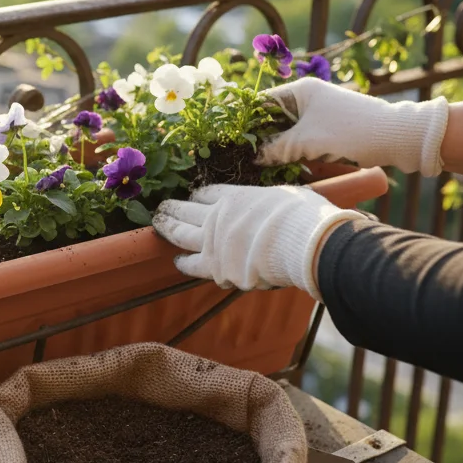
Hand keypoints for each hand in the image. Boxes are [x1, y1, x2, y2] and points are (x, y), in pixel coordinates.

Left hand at [153, 185, 364, 298]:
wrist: (302, 245)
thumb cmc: (303, 217)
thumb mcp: (286, 196)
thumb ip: (269, 200)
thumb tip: (275, 203)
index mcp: (235, 197)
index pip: (207, 193)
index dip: (198, 196)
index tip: (193, 197)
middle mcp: (218, 218)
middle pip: (186, 211)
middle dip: (172, 210)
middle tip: (161, 209)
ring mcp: (214, 244)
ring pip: (181, 236)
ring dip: (168, 230)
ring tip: (159, 228)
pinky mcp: (217, 268)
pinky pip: (195, 266)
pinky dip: (185, 264)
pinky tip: (179, 262)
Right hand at [259, 77, 448, 176]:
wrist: (400, 137)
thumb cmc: (351, 131)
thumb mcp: (306, 142)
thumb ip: (275, 149)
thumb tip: (251, 157)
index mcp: (300, 90)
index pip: (261, 102)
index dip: (245, 121)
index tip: (231, 141)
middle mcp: (309, 98)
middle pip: (273, 119)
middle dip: (259, 138)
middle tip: (243, 156)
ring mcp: (321, 114)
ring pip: (288, 131)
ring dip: (277, 147)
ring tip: (259, 164)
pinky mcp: (331, 130)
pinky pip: (303, 140)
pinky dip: (293, 152)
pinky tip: (283, 167)